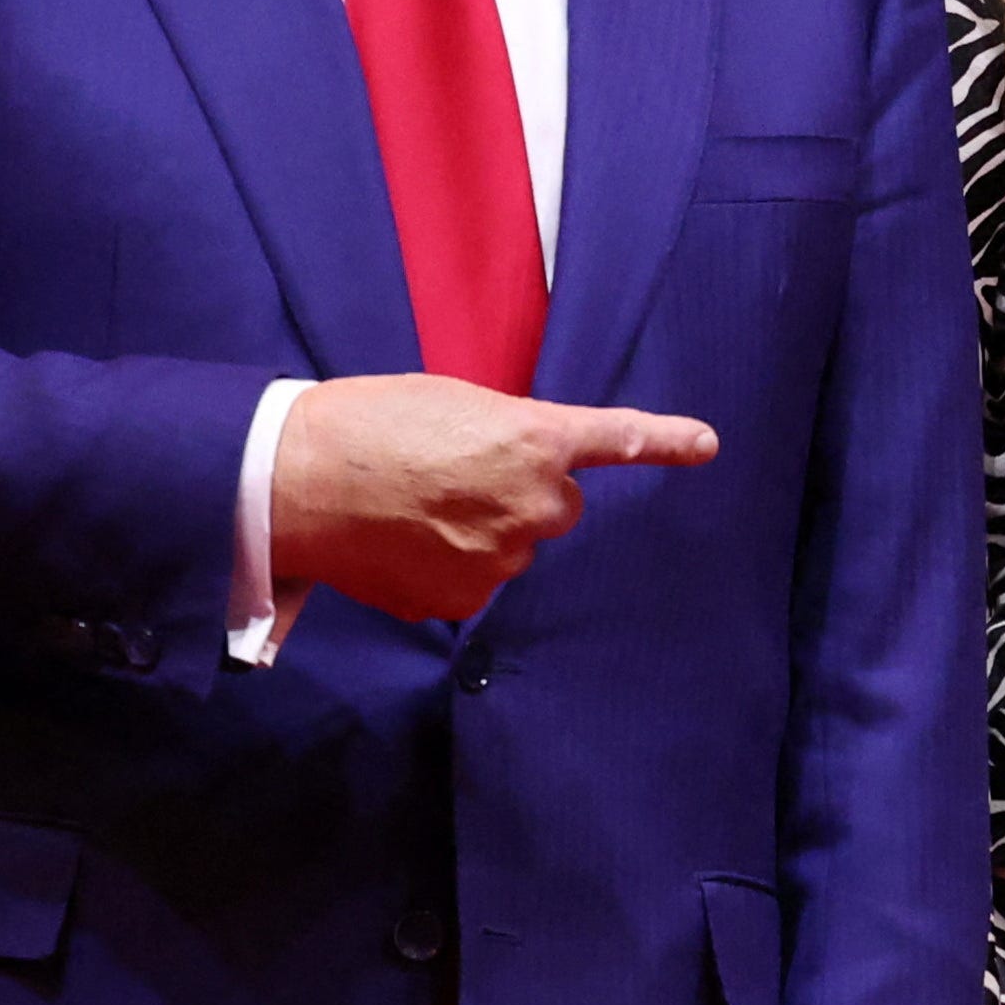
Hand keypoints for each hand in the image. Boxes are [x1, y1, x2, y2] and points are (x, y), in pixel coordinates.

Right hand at [267, 375, 717, 624]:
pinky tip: (405, 540)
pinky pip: (472, 582)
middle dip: (521, 494)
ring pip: (511, 546)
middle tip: (457, 473)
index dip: (665, 440)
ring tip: (417, 504)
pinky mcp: (461, 600)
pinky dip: (448, 565)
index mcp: (533, 440)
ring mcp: (500, 560)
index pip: (615, 439)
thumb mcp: (454, 404)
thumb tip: (515, 471)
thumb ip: (507, 436)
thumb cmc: (370, 423)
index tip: (705, 444)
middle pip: (555, 506)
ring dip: (481, 531)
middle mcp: (533, 505)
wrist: (299, 480)